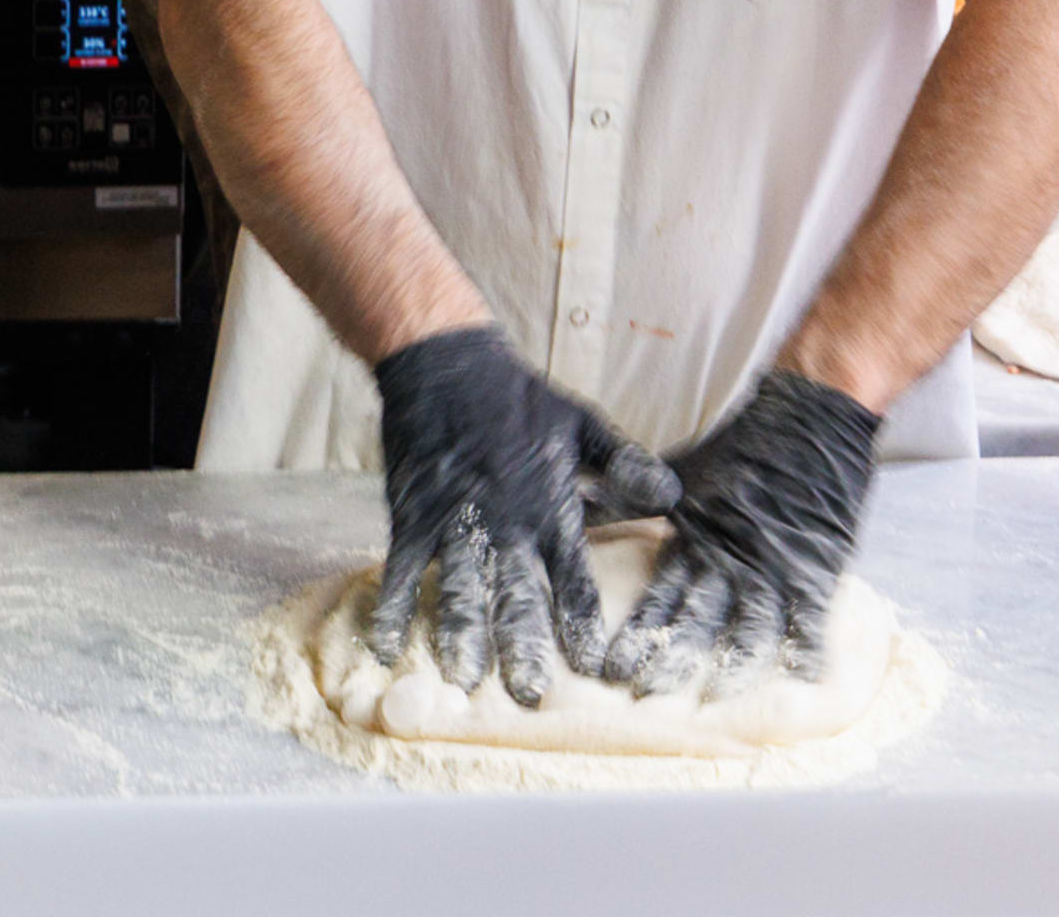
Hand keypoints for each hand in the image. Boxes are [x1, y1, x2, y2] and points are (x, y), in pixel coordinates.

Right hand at [366, 326, 676, 707]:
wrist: (445, 363)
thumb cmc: (519, 399)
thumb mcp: (582, 426)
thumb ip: (624, 465)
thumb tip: (673, 496)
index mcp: (548, 506)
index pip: (571, 577)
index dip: (580, 623)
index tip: (591, 667)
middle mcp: (503, 522)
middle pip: (515, 594)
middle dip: (523, 646)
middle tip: (529, 695)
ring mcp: (453, 521)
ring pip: (458, 588)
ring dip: (461, 635)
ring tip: (463, 680)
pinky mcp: (412, 515)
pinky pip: (400, 569)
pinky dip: (391, 606)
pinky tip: (385, 646)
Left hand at [604, 367, 880, 698]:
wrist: (808, 415)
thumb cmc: (741, 448)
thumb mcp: (682, 474)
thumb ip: (631, 499)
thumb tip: (575, 505)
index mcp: (698, 541)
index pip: (661, 596)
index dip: (639, 632)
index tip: (611, 669)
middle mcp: (733, 561)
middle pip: (699, 619)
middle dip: (673, 657)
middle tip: (645, 692)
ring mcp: (775, 567)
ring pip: (750, 626)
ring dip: (732, 663)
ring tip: (714, 697)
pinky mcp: (815, 567)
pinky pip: (811, 615)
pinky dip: (807, 647)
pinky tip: (802, 680)